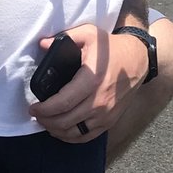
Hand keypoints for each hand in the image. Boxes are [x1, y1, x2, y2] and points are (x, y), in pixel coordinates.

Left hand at [30, 23, 149, 142]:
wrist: (139, 60)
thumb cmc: (112, 48)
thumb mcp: (89, 34)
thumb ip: (66, 38)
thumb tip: (41, 43)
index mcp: (92, 80)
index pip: (63, 102)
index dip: (45, 109)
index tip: (33, 108)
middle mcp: (100, 100)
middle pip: (67, 120)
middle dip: (47, 121)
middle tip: (36, 116)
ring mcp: (106, 113)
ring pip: (76, 132)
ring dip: (57, 131)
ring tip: (46, 123)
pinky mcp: (110, 120)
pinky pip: (88, 136)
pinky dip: (72, 137)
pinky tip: (62, 132)